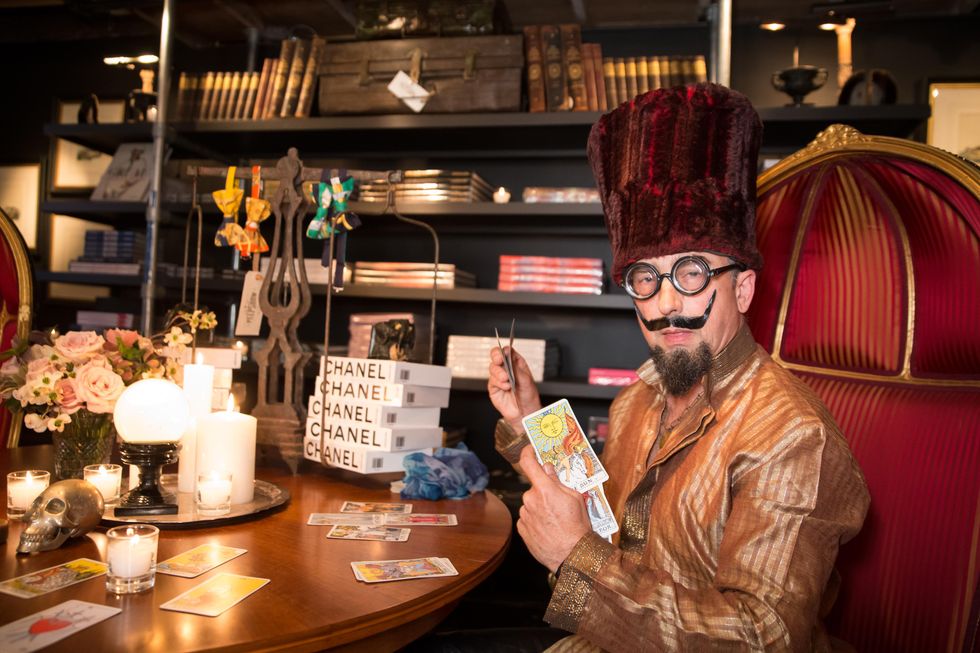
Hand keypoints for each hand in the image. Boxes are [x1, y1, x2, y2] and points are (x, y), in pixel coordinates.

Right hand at [487, 346, 540, 430]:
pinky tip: (506, 387)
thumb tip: (510, 358)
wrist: (525, 413)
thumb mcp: (527, 381)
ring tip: (506, 379)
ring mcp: (499, 378)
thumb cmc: (529, 397)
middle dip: (496, 356)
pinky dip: (498, 382)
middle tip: (499, 360)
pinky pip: (492, 380)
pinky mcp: (494, 387)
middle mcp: (507, 369)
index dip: (505, 350)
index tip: (505, 352)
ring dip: (499, 372)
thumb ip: (517, 369)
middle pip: (497, 356)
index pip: (508, 352)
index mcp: (516, 364)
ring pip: (493, 368)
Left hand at [516, 445, 591, 572]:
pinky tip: (548, 528)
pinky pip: (527, 518)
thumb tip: (547, 468)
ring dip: (540, 507)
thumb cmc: (577, 526)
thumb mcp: (576, 498)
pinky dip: (535, 520)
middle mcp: (530, 500)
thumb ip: (558, 481)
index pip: (529, 463)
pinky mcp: (522, 529)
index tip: (530, 450)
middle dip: (544, 491)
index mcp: (544, 489)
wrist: (571, 555)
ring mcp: (524, 515)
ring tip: (555, 520)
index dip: (528, 453)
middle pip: (534, 488)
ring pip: (530, 504)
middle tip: (558, 502)